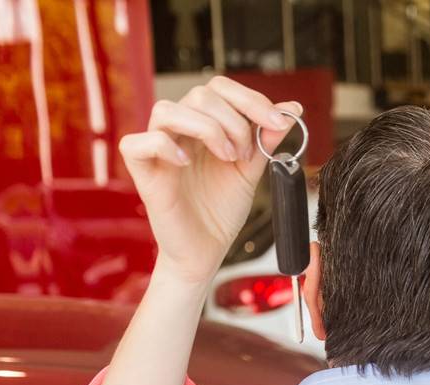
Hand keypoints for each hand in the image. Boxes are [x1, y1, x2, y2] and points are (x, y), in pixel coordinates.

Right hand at [120, 76, 301, 283]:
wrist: (205, 251)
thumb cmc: (220, 211)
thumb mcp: (250, 171)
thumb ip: (265, 141)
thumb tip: (292, 110)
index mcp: (204, 125)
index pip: (220, 88)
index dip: (251, 99)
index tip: (279, 122)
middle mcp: (179, 131)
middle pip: (199, 95)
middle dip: (233, 121)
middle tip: (244, 155)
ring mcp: (157, 148)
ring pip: (167, 110)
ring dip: (206, 129)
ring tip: (226, 158)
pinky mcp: (141, 170)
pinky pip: (137, 142)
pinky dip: (164, 147)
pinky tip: (186, 164)